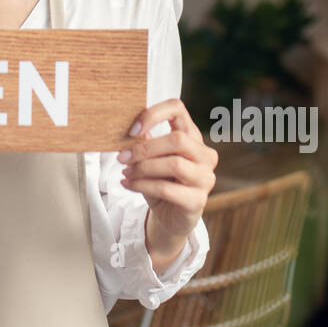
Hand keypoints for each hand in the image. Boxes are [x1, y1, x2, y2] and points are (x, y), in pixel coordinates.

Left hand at [119, 98, 216, 241]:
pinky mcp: (198, 200)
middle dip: (145, 148)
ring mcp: (205, 178)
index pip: (178, 109)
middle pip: (178, 139)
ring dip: (143, 168)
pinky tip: (128, 184)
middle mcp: (205, 155)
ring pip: (174, 164)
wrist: (168, 217)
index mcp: (192, 136)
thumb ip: (143, 142)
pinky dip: (142, 185)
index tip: (132, 130)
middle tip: (122, 157)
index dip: (153, 114)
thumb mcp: (149, 159)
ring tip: (126, 172)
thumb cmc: (160, 182)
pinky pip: (167, 189)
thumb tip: (128, 131)